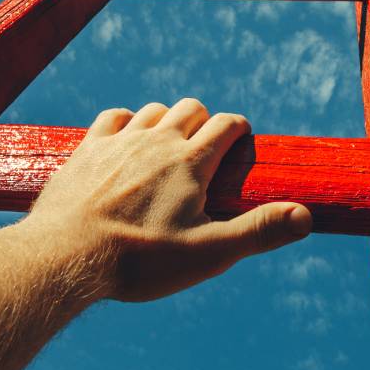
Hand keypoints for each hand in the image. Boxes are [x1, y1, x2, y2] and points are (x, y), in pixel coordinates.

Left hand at [24, 98, 311, 301]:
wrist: (64, 258)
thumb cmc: (139, 260)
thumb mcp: (208, 253)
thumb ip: (259, 231)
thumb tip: (305, 216)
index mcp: (191, 162)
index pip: (226, 124)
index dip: (239, 130)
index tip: (240, 146)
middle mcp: (157, 141)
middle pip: (191, 108)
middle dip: (204, 122)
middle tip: (205, 151)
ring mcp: (120, 142)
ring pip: (154, 110)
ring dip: (167, 121)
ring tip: (168, 148)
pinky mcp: (87, 149)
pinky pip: (114, 117)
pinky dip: (127, 122)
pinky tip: (127, 142)